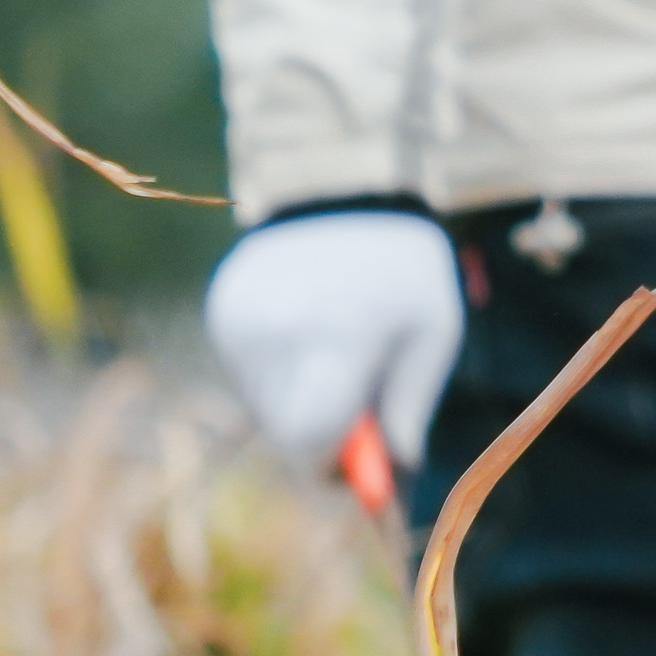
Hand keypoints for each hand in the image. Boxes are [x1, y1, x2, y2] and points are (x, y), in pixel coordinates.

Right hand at [207, 205, 468, 466]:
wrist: (344, 185)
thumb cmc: (404, 267)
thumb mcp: (434, 329)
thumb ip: (413, 403)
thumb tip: (399, 471)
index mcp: (340, 334)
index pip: (314, 440)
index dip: (337, 466)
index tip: (363, 469)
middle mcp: (278, 331)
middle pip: (287, 432)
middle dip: (325, 438)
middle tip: (361, 414)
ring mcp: (239, 321)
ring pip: (267, 406)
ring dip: (303, 401)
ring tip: (338, 352)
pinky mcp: (220, 312)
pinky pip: (249, 373)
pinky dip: (280, 372)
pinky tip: (307, 331)